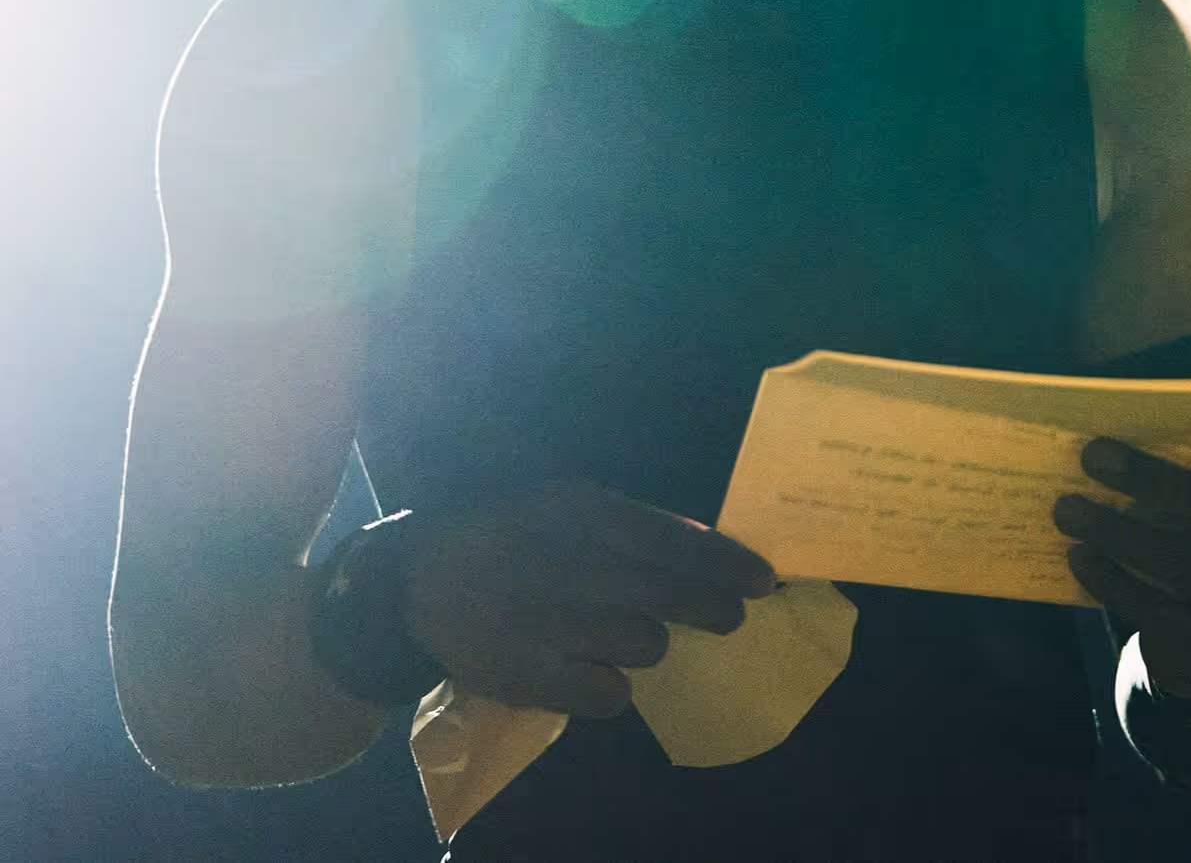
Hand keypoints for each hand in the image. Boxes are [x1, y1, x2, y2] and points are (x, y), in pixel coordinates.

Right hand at [400, 478, 775, 717]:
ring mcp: (547, 623)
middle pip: (669, 594)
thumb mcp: (565, 503)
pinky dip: (611, 686)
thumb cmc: (511, 534)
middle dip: (711, 607)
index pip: (672, 538)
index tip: (765, 578)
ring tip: (624, 632)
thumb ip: (631, 525)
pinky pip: (608, 695)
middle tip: (732, 616)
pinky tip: (595, 670)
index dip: (725, 561)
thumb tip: (708, 546)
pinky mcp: (528, 677)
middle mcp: (568, 562)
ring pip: (645, 644)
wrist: (417, 582)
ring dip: (649, 642)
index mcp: (580, 510)